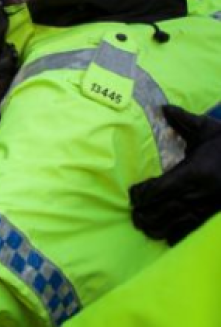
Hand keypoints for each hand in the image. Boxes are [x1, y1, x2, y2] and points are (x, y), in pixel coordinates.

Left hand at [130, 105, 220, 244]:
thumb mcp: (209, 129)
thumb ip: (184, 120)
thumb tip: (163, 108)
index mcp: (195, 172)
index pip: (162, 188)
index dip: (144, 194)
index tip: (133, 195)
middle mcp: (201, 192)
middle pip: (165, 208)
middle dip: (146, 213)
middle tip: (133, 215)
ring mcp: (209, 207)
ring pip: (178, 223)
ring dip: (158, 227)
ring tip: (143, 227)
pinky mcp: (215, 216)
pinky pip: (195, 230)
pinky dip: (179, 235)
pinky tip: (166, 237)